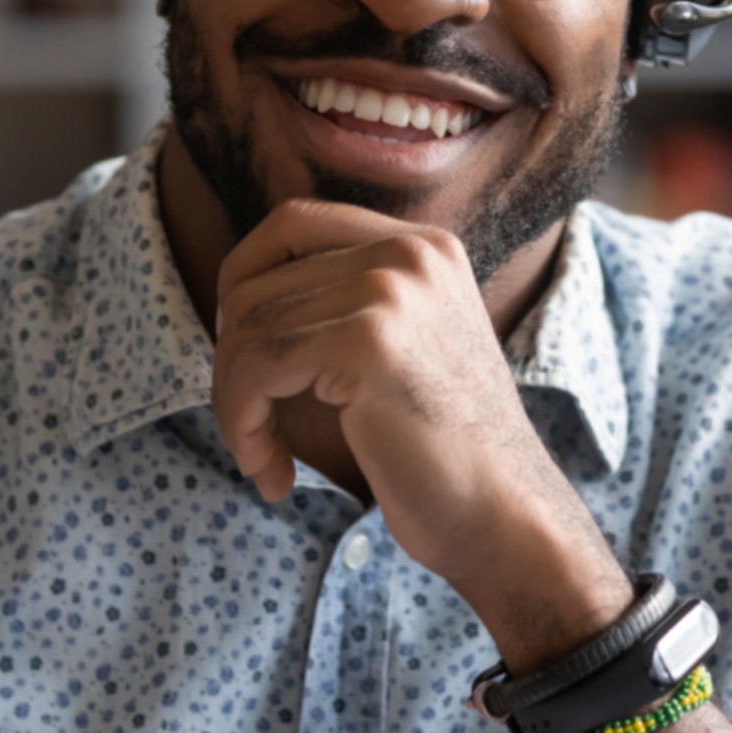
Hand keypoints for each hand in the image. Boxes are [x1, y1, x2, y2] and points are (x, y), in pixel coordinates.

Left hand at [210, 198, 624, 663]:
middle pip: (254, 281)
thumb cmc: (441, 450)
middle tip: (251, 426)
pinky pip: (255, 370)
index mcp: (424, 246)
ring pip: (246, 329)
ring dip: (234, 408)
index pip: (291, 222)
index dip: (242, 285)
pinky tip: (275, 475)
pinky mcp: (368, 340)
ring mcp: (392, 288)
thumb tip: (231, 298)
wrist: (501, 509)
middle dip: (229, 364)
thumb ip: (342, 305)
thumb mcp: (400, 348)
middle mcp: (411, 250)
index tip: (245, 361)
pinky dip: (243, 428)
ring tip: (266, 460)